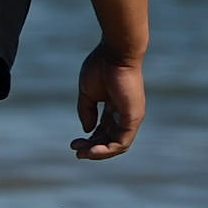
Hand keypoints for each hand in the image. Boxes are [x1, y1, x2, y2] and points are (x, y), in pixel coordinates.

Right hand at [73, 45, 144, 159]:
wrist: (115, 53)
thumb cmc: (101, 67)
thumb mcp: (88, 93)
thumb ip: (86, 111)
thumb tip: (87, 130)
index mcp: (114, 107)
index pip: (103, 131)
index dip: (89, 140)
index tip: (73, 143)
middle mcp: (125, 114)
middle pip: (109, 140)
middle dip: (91, 148)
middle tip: (76, 150)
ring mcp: (131, 117)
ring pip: (117, 145)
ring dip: (99, 153)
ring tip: (83, 153)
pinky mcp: (133, 117)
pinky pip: (123, 142)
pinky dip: (108, 150)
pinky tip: (93, 150)